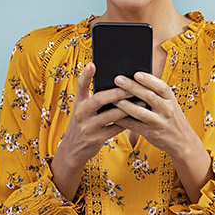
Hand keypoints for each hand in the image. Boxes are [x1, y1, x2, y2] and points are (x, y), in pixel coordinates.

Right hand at [51, 62, 130, 199]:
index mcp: (79, 103)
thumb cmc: (85, 123)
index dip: (86, 75)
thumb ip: (95, 99)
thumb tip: (119, 83)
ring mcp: (87, 127)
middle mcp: (80, 113)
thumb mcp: (84, 110)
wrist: (73, 150)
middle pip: (99, 99)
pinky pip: (115, 129)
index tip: (93, 63)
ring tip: (141, 102)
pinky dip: (127, 122)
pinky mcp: (95, 139)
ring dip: (127, 108)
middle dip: (116, 93)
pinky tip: (138, 117)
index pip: (81, 86)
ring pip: (110, 115)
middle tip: (131, 87)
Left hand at [113, 72, 212, 201]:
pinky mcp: (151, 133)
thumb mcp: (170, 104)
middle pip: (148, 96)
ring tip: (114, 98)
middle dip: (132, 87)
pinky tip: (114, 114)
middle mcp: (167, 110)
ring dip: (125, 105)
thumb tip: (135, 82)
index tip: (136, 74)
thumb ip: (157, 95)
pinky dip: (123, 120)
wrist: (183, 140)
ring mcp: (159, 122)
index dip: (149, 79)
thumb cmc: (172, 118)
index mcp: (171, 99)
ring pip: (140, 112)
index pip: (161, 86)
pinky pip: (134, 125)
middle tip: (118, 80)